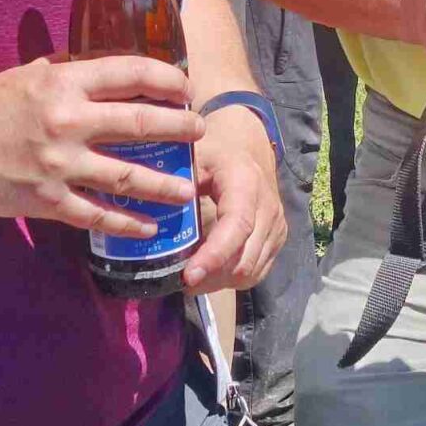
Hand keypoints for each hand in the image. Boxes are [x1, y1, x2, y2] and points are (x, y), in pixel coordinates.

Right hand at [0, 56, 201, 238]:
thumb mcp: (32, 75)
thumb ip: (74, 74)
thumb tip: (116, 70)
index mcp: (64, 83)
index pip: (129, 74)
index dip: (166, 79)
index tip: (186, 87)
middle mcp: (67, 121)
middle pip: (139, 124)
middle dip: (179, 128)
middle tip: (202, 131)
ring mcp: (59, 165)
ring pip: (127, 176)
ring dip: (164, 184)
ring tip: (189, 189)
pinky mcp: (48, 200)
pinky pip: (97, 215)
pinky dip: (127, 224)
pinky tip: (150, 227)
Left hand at [182, 104, 285, 293]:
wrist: (246, 143)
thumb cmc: (213, 150)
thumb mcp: (191, 158)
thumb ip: (175, 185)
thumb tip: (148, 218)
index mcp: (245, 183)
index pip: (237, 226)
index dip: (215, 255)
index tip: (188, 275)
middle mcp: (268, 207)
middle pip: (244, 258)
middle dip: (211, 277)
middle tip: (178, 279)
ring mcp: (276, 225)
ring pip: (250, 271)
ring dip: (220, 281)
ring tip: (191, 275)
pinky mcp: (277, 238)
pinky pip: (257, 271)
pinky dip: (232, 278)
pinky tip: (210, 271)